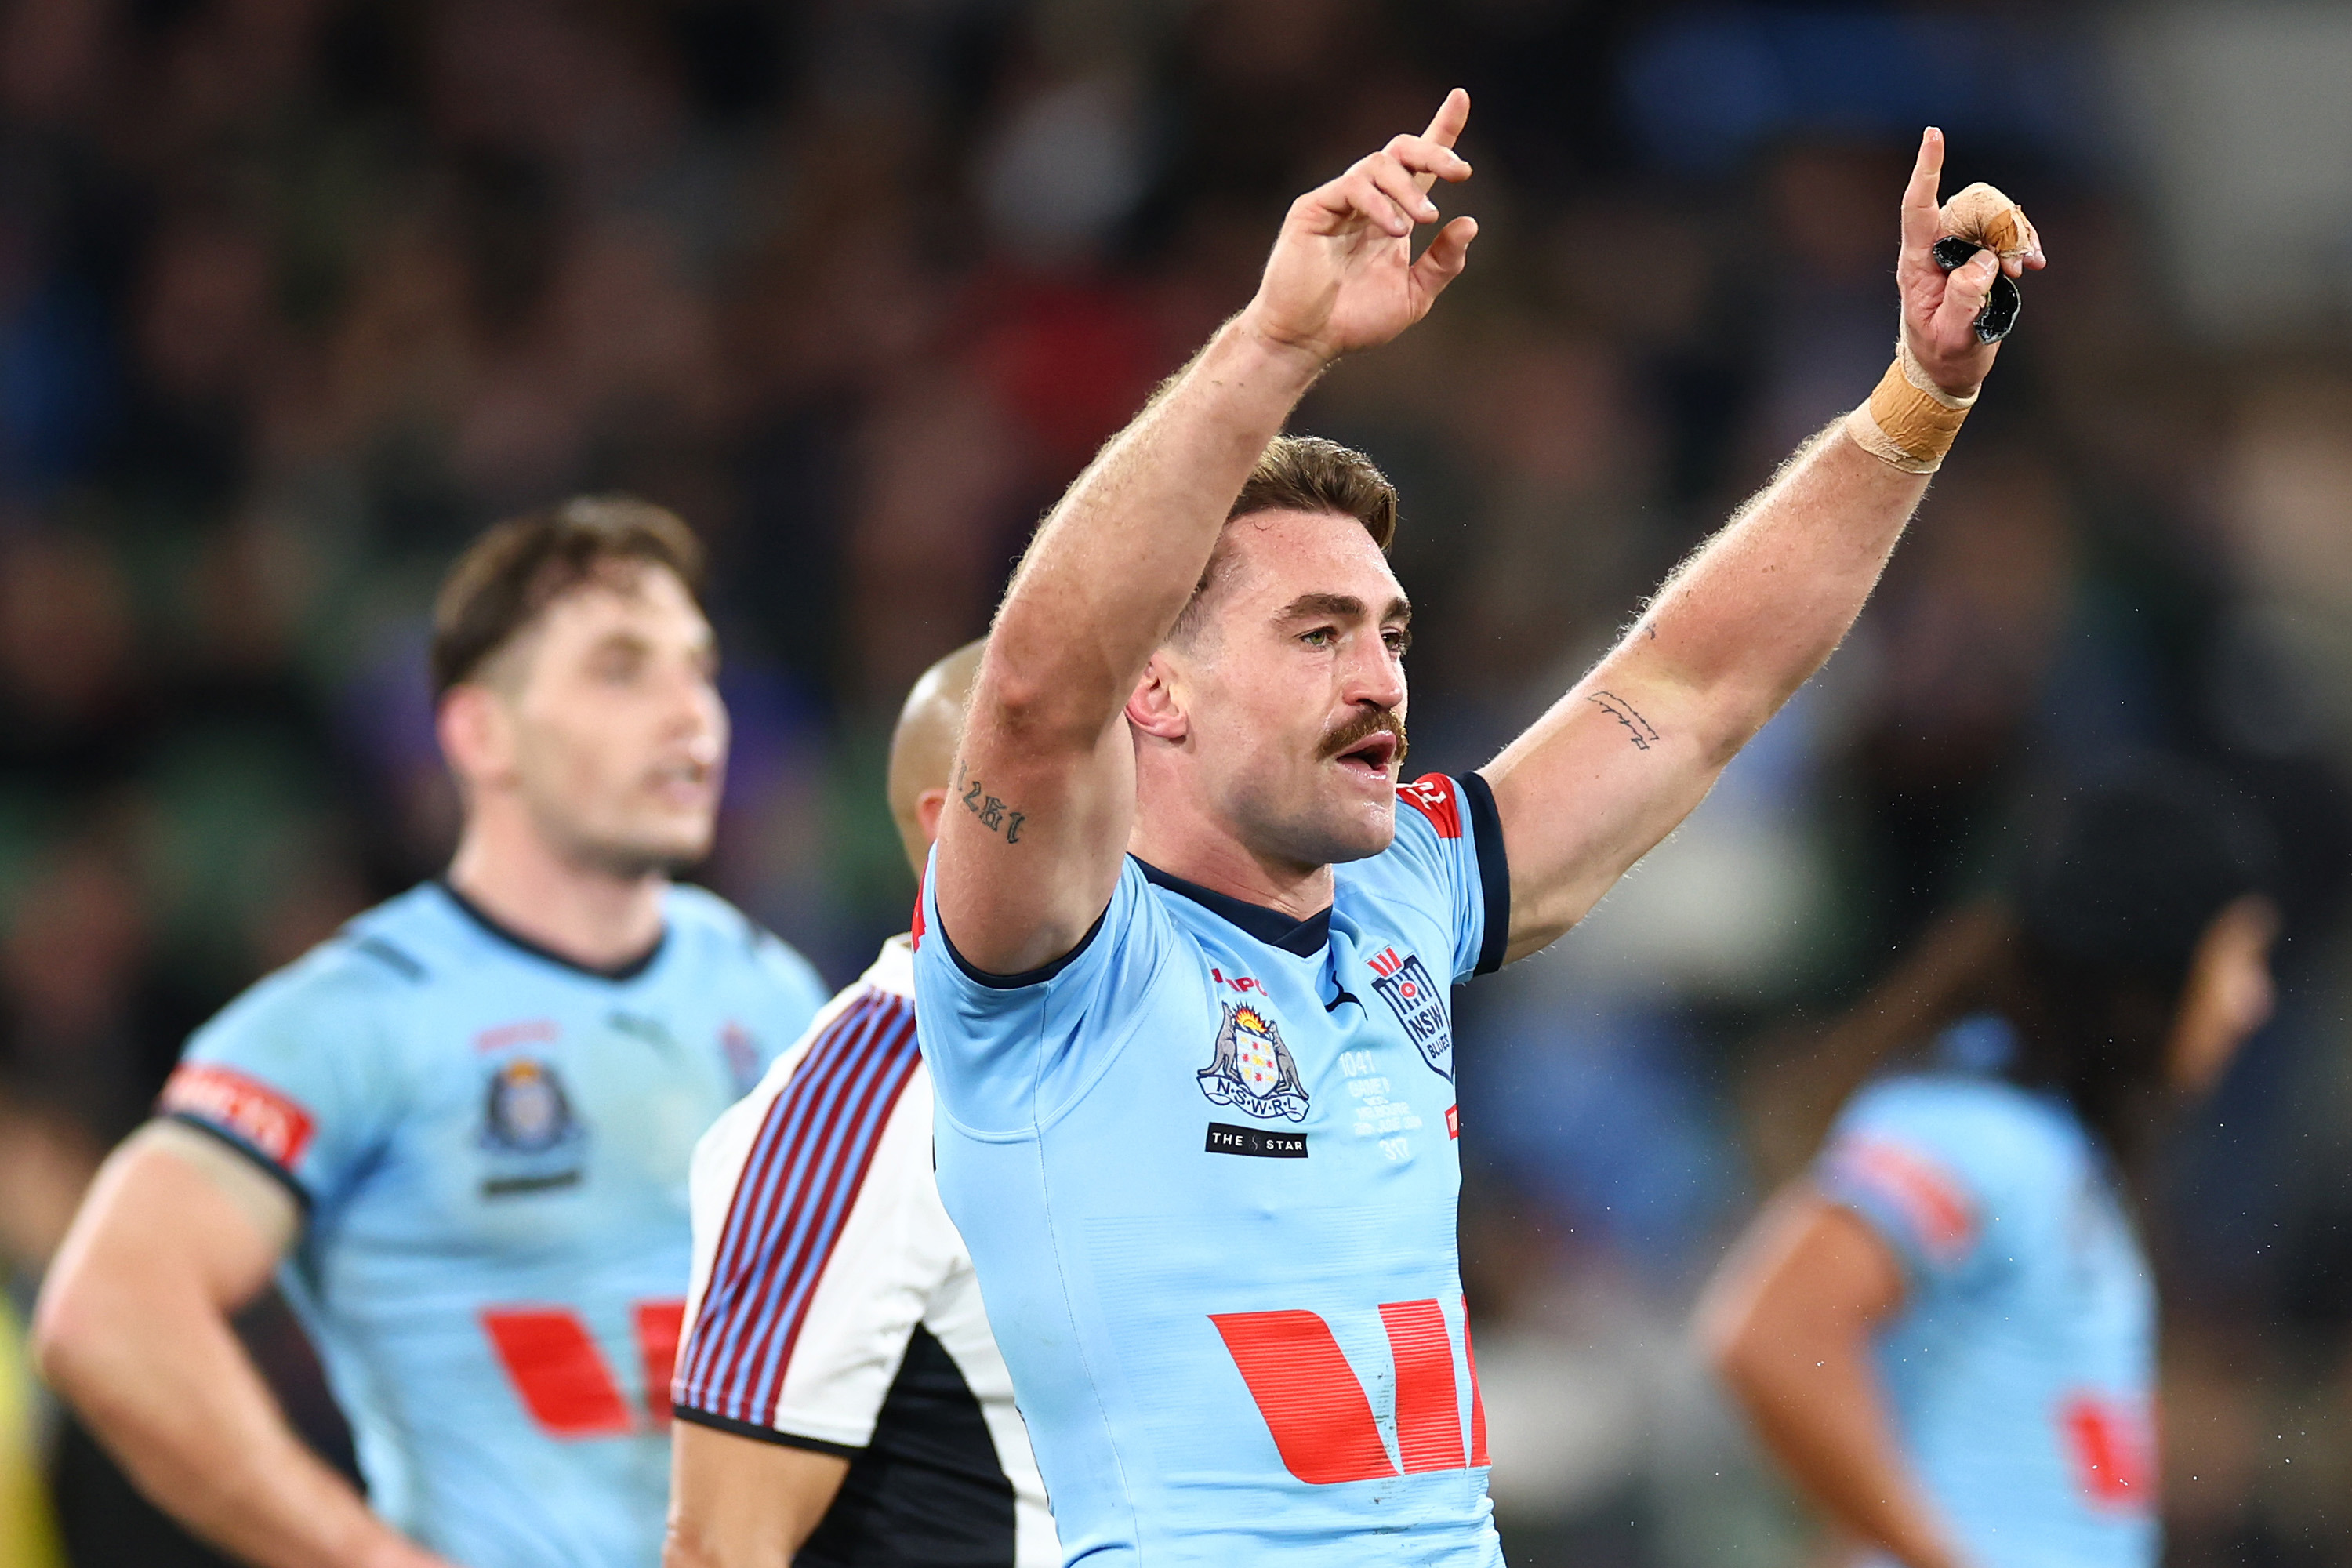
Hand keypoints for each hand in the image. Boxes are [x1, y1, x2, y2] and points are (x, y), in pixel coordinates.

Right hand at [1239, 89, 1477, 365]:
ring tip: (1423, 221)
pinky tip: (1394, 229)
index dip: (1441, 130)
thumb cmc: (1353, 321)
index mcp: (1392, 216)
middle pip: (1402, 151)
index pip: (1419, 165)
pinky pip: (1352, 186)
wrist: (1307, 341)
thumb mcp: (1414, 296)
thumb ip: (1443, 263)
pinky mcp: (1313, 208)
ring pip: (1379, 164)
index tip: (1461, 97)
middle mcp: (1367, 202)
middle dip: (1435, 151)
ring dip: (1409, 188)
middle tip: (1461, 173)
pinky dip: (1379, 203)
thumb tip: (1470, 222)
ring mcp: (1339, 202)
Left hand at [1896, 128, 2046, 397]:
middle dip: (2001, 223)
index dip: (1926, 170)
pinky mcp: (1980, 254)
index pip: (1918, 208)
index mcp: (1916, 263)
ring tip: (2028, 267)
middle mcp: (1936, 248)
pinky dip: (2023, 240)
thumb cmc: (1942, 356)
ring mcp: (1960, 249)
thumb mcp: (1953, 336)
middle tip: (2019, 264)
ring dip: (2016, 233)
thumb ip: (1964, 301)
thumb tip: (1983, 264)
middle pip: (1970, 205)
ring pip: (1993, 212)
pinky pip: (2006, 229)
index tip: (1933, 134)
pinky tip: (2033, 263)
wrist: (1947, 372)